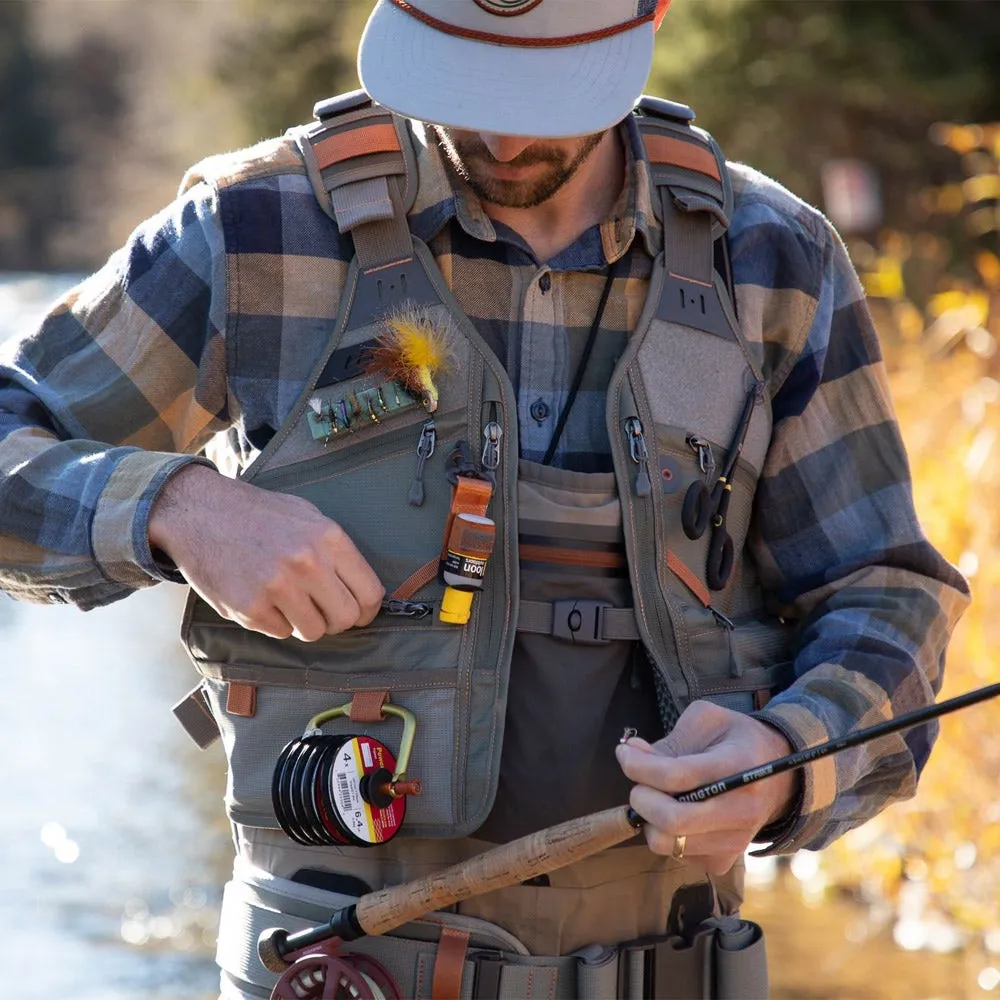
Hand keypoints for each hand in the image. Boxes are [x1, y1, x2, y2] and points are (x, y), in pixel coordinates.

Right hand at [149, 464, 384, 640]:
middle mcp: (307, 563)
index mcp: (328, 538)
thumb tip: (360, 587)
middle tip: (322, 611)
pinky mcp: (250, 608)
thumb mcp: (307, 515)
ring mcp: (278, 587)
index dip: (367, 610)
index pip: (370, 593)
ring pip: (314, 632)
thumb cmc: (257, 514)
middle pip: (346, 618)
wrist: (199, 511)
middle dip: (337, 620)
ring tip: (289, 602)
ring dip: (305, 623)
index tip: (359, 612)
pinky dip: (274, 622)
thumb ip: (336, 550)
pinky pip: (280, 633)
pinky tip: (262, 598)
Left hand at [615, 700, 796, 873]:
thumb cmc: (735, 741)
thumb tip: (631, 751)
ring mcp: (734, 841)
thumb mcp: (707, 721)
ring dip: (649, 818)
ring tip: (658, 796)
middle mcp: (742, 809)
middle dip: (641, 797)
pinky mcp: (723, 861)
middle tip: (638, 781)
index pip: (678, 776)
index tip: (624, 752)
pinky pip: (675, 853)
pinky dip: (664, 832)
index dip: (640, 766)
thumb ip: (669, 739)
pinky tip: (677, 811)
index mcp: (739, 766)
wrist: (778, 780)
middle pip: (672, 819)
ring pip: (667, 842)